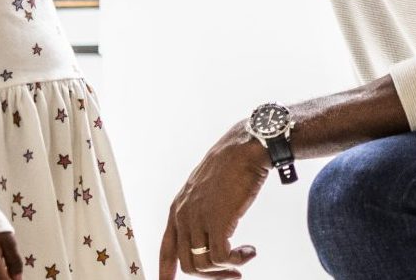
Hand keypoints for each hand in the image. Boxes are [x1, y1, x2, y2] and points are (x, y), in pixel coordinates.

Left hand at [158, 130, 266, 278]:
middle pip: (187, 264)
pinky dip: (237, 259)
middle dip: (211, 276)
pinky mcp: (217, 220)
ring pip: (204, 264)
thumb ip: (201, 211)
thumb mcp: (206, 190)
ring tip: (244, 258)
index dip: (165, 272)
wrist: (244, 149)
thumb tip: (210, 233)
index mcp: (178, 209)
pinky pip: (220, 256)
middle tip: (233, 273)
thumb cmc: (231, 166)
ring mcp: (198, 219)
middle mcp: (183, 216)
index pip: (166, 250)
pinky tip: (250, 251)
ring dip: (226, 268)